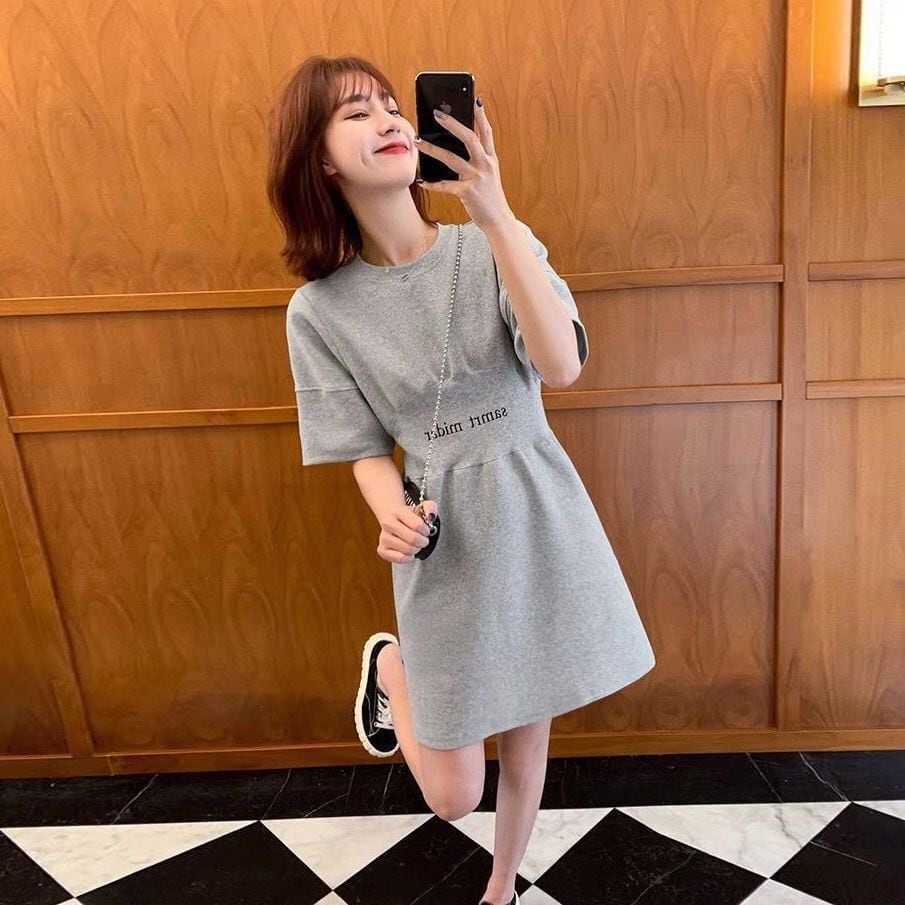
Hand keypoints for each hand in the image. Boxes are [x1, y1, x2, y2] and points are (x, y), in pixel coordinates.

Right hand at [377, 500, 437, 562]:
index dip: (426, 531)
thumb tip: (430, 515)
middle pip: (413, 539)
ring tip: (416, 545)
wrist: (391, 518)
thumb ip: (431, 507)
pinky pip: (399, 558)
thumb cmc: (408, 516)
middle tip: (423, 540)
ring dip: (416, 549)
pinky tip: (409, 552)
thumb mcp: (421, 507)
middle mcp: (388, 524)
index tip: (426, 531)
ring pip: (407, 549)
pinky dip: (408, 557)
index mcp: (398, 512)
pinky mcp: (382, 550)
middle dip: (423, 541)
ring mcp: (384, 538)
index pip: (417, 525)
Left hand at [414, 97, 514, 230]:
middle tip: (437, 113)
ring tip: (419, 141)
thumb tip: (459, 149)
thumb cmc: (490, 197)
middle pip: (469, 138)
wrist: (498, 220)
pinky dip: (432, 184)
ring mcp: (476, 178)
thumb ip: (478, 161)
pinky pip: (445, 185)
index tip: (475, 99)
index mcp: (490, 159)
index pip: (486, 132)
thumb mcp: (489, 175)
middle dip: (452, 123)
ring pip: (451, 158)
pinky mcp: (467, 192)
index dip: (481, 115)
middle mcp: (485, 165)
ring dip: (432, 149)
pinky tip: (423, 181)